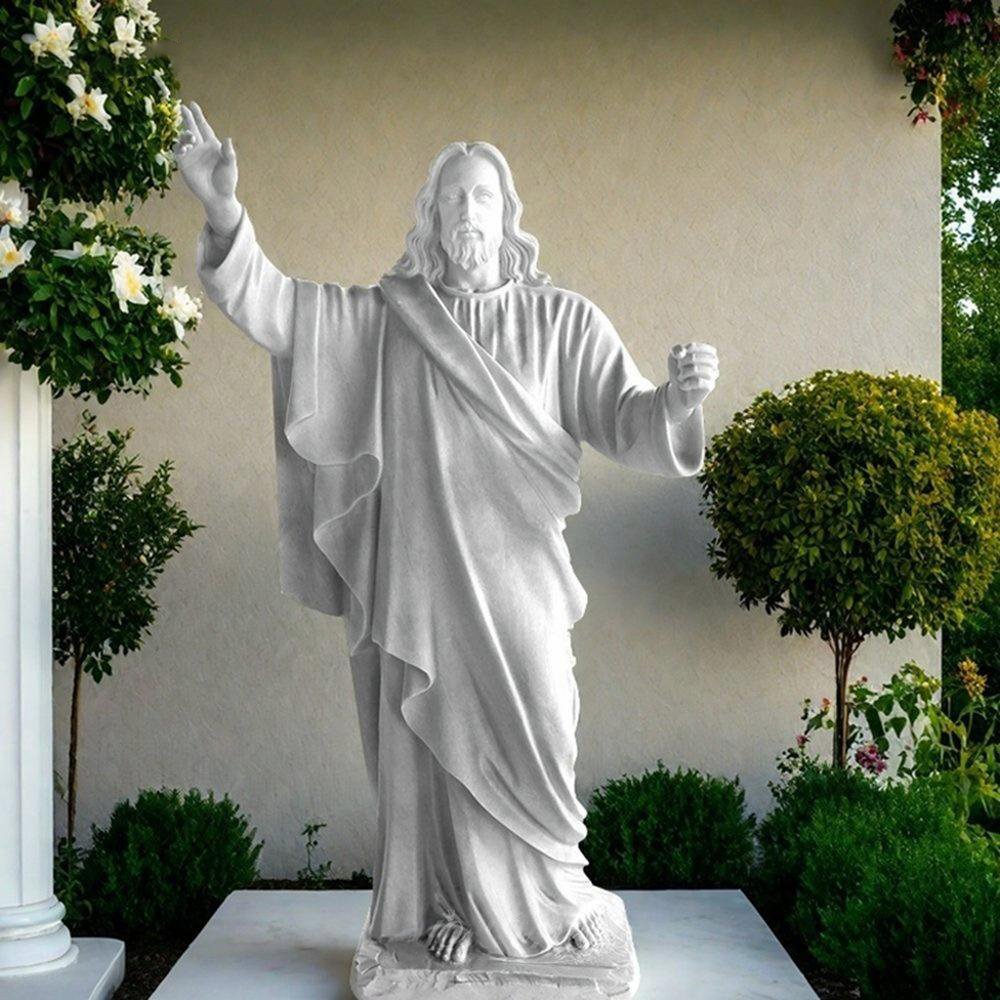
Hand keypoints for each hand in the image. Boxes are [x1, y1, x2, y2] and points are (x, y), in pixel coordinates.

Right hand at [173, 102, 240, 233]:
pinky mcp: (184, 164)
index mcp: (212, 145)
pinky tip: (185, 146)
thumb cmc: (227, 181)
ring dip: (185, 135)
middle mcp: (200, 148)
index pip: (203, 127)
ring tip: (190, 136)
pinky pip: (178, 151)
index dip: (198, 116)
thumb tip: (228, 139)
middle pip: (191, 128)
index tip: (193, 104)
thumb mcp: (230, 166)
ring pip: (183, 139)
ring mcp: (191, 155)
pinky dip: (180, 146)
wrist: (218, 197)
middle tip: (181, 106)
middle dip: (186, 118)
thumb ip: (229, 153)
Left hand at [666, 341, 718, 419]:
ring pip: (696, 369)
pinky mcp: (710, 385)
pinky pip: (698, 381)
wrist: (680, 391)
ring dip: (684, 373)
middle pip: (693, 357)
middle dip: (681, 363)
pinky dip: (687, 383)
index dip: (682, 352)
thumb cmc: (679, 371)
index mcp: (705, 351)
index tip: (677, 357)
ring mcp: (713, 373)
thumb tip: (681, 353)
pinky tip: (683, 385)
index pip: (693, 347)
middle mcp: (712, 361)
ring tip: (680, 377)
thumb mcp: (674, 358)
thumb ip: (676, 350)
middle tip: (678, 368)